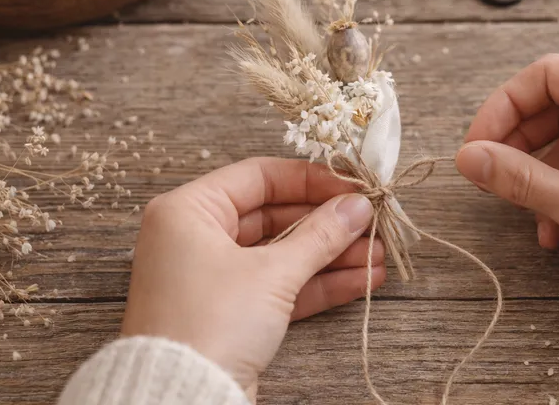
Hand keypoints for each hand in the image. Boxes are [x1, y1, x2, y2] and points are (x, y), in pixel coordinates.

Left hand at [121, 158, 385, 388]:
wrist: (181, 399)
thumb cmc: (208, 324)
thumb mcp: (272, 272)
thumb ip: (319, 235)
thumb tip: (356, 207)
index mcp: (189, 211)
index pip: (259, 177)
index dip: (311, 179)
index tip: (352, 186)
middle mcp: (196, 238)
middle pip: (275, 216)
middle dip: (328, 223)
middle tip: (372, 221)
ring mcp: (214, 277)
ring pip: (282, 254)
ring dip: (331, 254)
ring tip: (377, 255)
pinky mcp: (231, 312)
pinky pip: (280, 286)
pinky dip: (318, 283)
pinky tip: (361, 279)